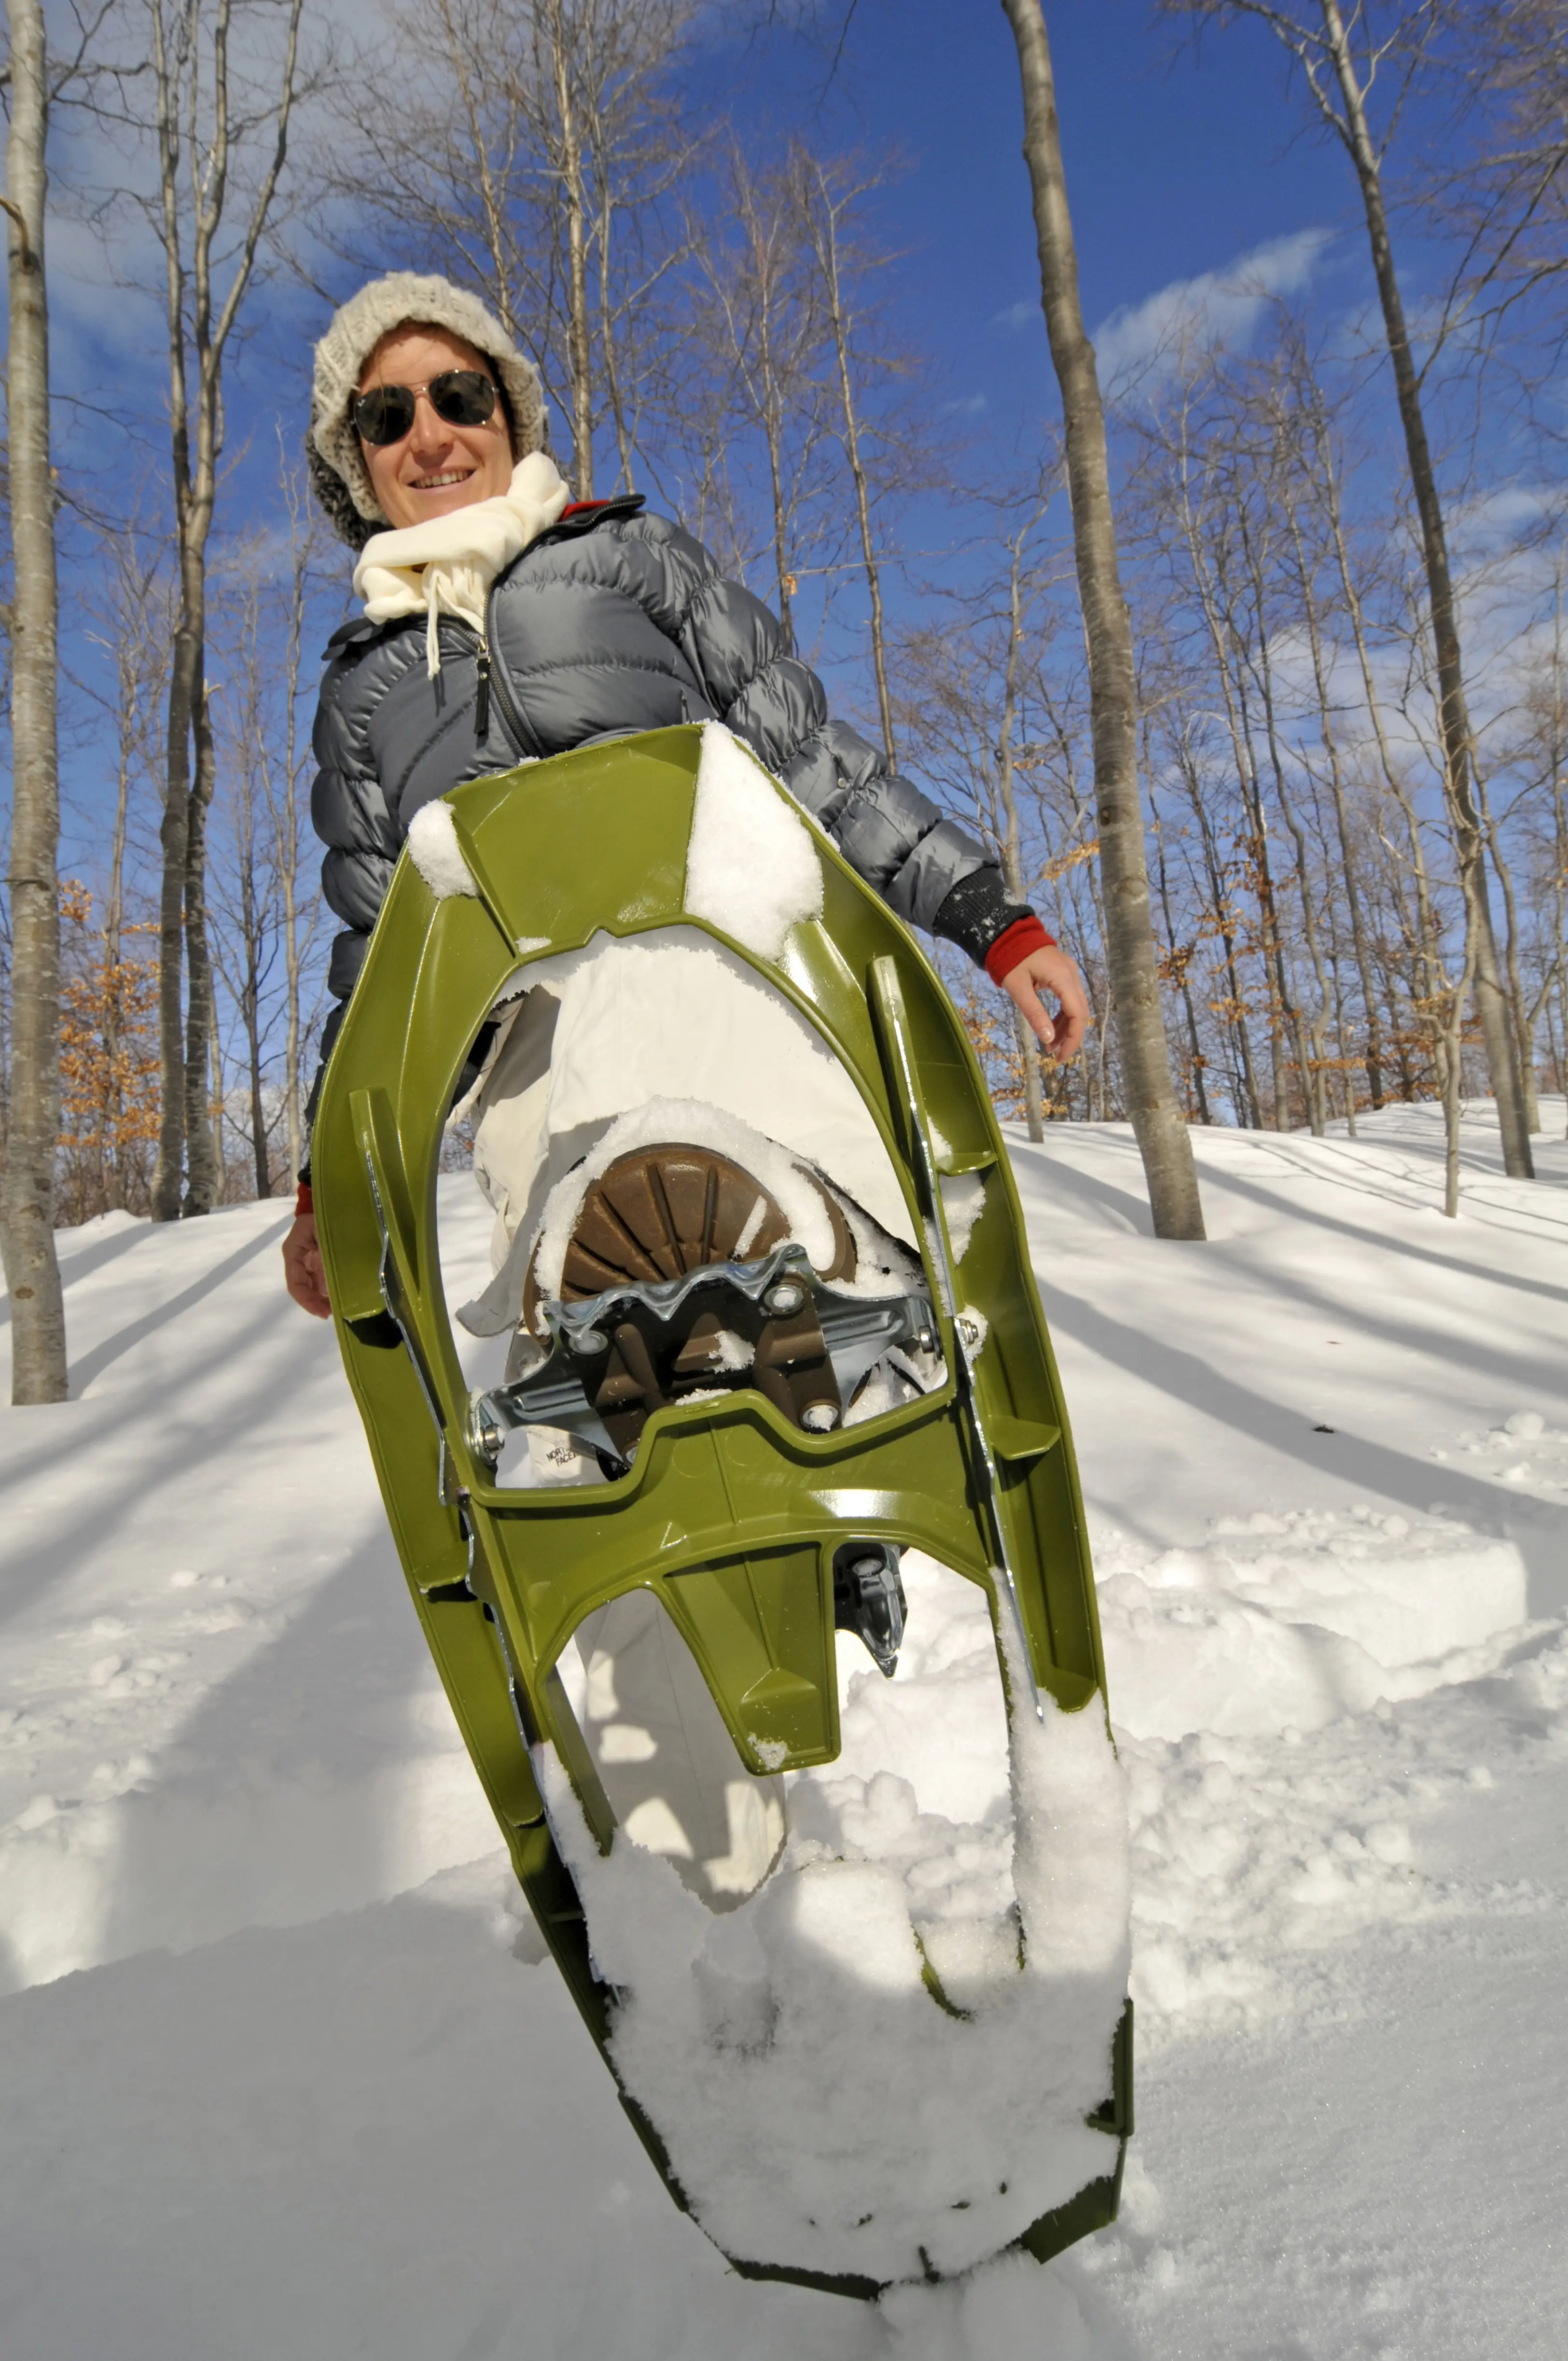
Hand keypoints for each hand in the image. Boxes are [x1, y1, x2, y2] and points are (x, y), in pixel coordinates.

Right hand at [282, 1209, 331, 1319]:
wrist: (327, 1199)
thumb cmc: (325, 1213)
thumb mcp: (325, 1231)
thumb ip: (329, 1254)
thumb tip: (336, 1281)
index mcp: (294, 1252)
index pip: (295, 1284)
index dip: (307, 1301)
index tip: (323, 1313)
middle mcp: (298, 1259)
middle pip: (303, 1288)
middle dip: (316, 1303)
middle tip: (333, 1314)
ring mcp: (308, 1260)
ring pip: (312, 1286)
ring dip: (323, 1299)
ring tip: (339, 1309)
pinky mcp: (319, 1259)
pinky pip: (322, 1278)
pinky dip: (329, 1289)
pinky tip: (341, 1296)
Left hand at [999, 944, 1090, 1063]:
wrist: (1008, 935)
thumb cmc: (1010, 960)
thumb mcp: (1019, 989)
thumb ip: (1035, 1013)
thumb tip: (1049, 1040)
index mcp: (1063, 978)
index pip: (1077, 1015)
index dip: (1073, 1039)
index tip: (1060, 1057)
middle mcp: (1072, 975)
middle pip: (1080, 1012)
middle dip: (1070, 1036)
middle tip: (1054, 1055)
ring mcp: (1069, 972)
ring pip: (1076, 1006)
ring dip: (1066, 1027)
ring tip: (1050, 1044)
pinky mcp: (1064, 973)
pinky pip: (1069, 998)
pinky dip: (1063, 1014)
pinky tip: (1051, 1026)